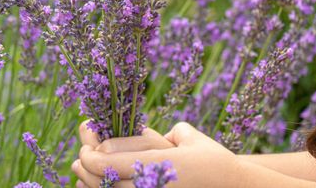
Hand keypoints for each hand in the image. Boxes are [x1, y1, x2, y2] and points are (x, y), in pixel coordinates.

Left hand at [71, 121, 244, 187]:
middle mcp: (152, 184)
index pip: (108, 162)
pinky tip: (103, 184)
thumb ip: (154, 134)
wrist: (236, 187)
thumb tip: (122, 136)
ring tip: (82, 172)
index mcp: (157, 164)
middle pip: (103, 181)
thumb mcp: (187, 137)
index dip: (90, 154)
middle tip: (79, 158)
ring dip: (91, 183)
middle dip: (85, 168)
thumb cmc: (212, 157)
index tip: (85, 143)